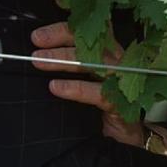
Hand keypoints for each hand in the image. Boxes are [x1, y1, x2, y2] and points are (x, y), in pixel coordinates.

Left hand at [29, 22, 166, 156]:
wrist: (129, 138)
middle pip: (93, 42)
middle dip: (63, 38)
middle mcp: (119, 63)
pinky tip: (56, 87)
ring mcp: (123, 81)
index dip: (68, 28)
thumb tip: (42, 55)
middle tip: (37, 41)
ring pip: (94, 63)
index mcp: (112, 55)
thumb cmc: (106, 107)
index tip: (41, 32)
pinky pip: (97, 92)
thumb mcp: (91, 82)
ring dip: (65, 60)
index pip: (92, 32)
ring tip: (40, 61)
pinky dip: (76, 88)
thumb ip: (75, 67)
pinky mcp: (121, 102)